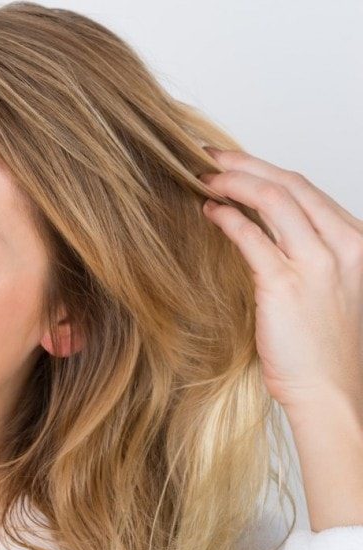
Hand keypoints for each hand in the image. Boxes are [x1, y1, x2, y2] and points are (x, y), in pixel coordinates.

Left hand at [198, 148, 362, 421]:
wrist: (332, 393)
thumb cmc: (324, 348)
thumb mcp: (328, 288)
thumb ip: (304, 253)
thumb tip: (261, 227)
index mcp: (354, 242)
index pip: (306, 189)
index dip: (265, 169)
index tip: (234, 161)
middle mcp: (342, 246)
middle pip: (288, 183)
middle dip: (243, 163)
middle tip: (207, 156)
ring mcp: (316, 263)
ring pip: (271, 199)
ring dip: (231, 183)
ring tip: (202, 180)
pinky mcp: (285, 284)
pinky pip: (251, 236)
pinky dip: (227, 217)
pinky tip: (209, 213)